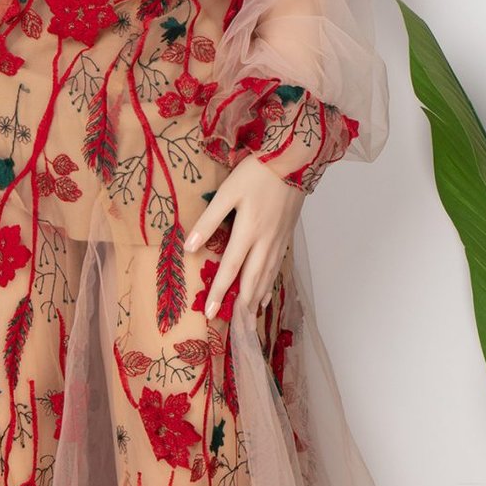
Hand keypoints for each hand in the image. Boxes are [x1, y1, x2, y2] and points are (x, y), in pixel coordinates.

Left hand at [186, 153, 304, 322]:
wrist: (295, 158)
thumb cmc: (258, 172)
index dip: (220, 292)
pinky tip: (265, 295)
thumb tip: (189, 246)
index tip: (210, 313)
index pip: (231, 269)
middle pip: (252, 279)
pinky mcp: (286, 235)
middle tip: (233, 327)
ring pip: (267, 276)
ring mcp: (279, 240)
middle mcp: (265, 241)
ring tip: (248, 318)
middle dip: (241, 305)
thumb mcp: (228, 191)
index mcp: (248, 231)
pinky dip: (270, 284)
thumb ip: (209, 220)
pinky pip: (277, 267)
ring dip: (256, 299)